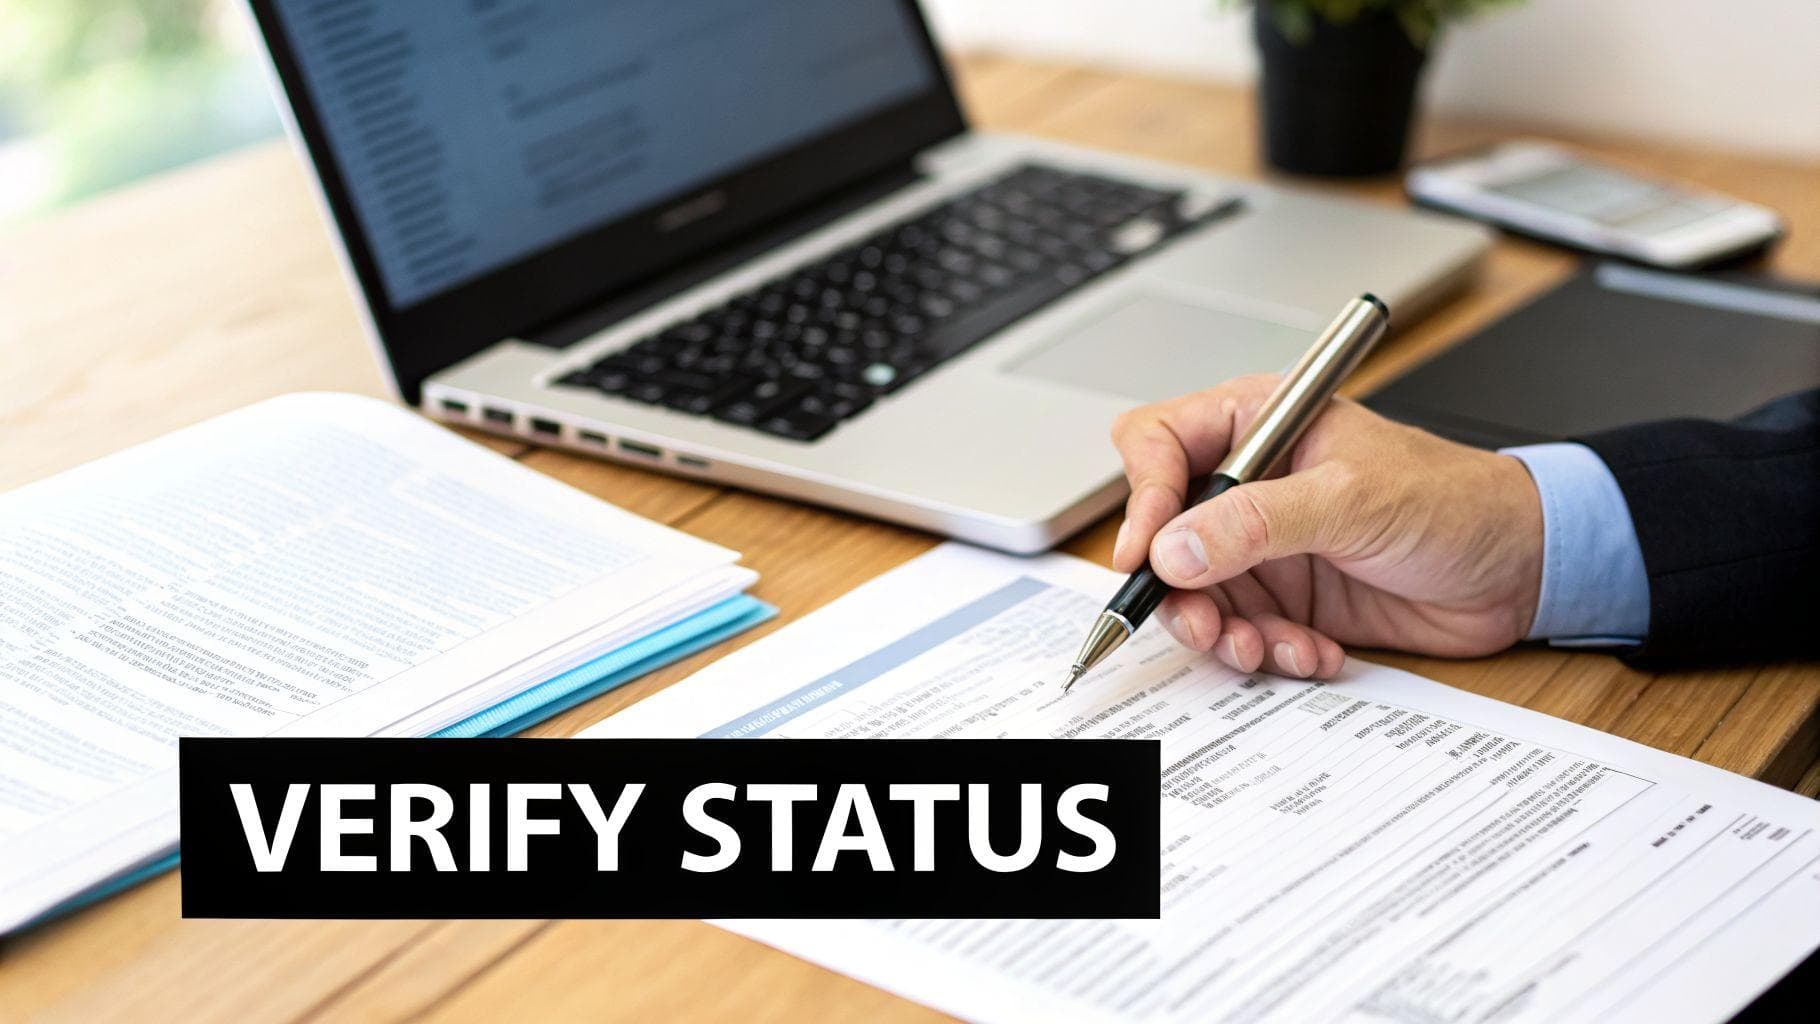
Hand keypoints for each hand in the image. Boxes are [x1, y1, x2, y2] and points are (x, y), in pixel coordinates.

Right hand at [1110, 374, 1544, 679]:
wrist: (1519, 569)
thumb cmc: (1453, 501)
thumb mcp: (1352, 499)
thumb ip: (1258, 522)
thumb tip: (1176, 548)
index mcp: (1256, 425)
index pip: (1157, 444)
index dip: (1142, 496)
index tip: (1146, 553)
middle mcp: (1249, 483)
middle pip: (1164, 532)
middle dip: (1178, 588)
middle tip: (1205, 622)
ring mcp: (1265, 544)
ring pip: (1196, 594)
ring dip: (1224, 631)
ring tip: (1265, 646)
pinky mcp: (1287, 596)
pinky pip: (1242, 630)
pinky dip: (1268, 652)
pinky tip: (1312, 651)